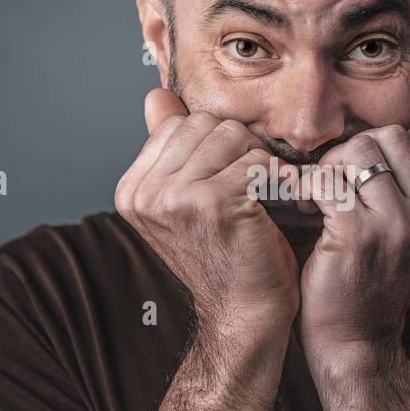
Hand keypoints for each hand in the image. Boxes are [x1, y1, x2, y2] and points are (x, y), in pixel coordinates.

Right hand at [115, 88, 300, 331]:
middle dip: (238, 148)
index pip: (178, 125)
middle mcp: (144, 193)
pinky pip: (255, 160)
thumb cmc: (226, 259)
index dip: (215, 145)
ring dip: (257, 160)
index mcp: (132, 190)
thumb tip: (155, 95)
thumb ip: (171, 148)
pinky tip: (278, 200)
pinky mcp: (212, 202)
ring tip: (262, 194)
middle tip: (252, 186)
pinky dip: (276, 177)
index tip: (230, 179)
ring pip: (231, 135)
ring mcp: (174, 198)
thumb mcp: (188, 200)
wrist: (244, 315)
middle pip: (204, 123)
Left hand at [297, 115, 409, 376]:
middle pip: (391, 137)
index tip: (362, 179)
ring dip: (331, 168)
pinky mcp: (357, 235)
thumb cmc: (376, 279)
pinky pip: (327, 178)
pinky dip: (309, 187)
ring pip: (358, 151)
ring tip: (323, 198)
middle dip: (356, 152)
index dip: (383, 149)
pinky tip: (307, 208)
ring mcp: (399, 228)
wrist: (355, 339)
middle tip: (337, 184)